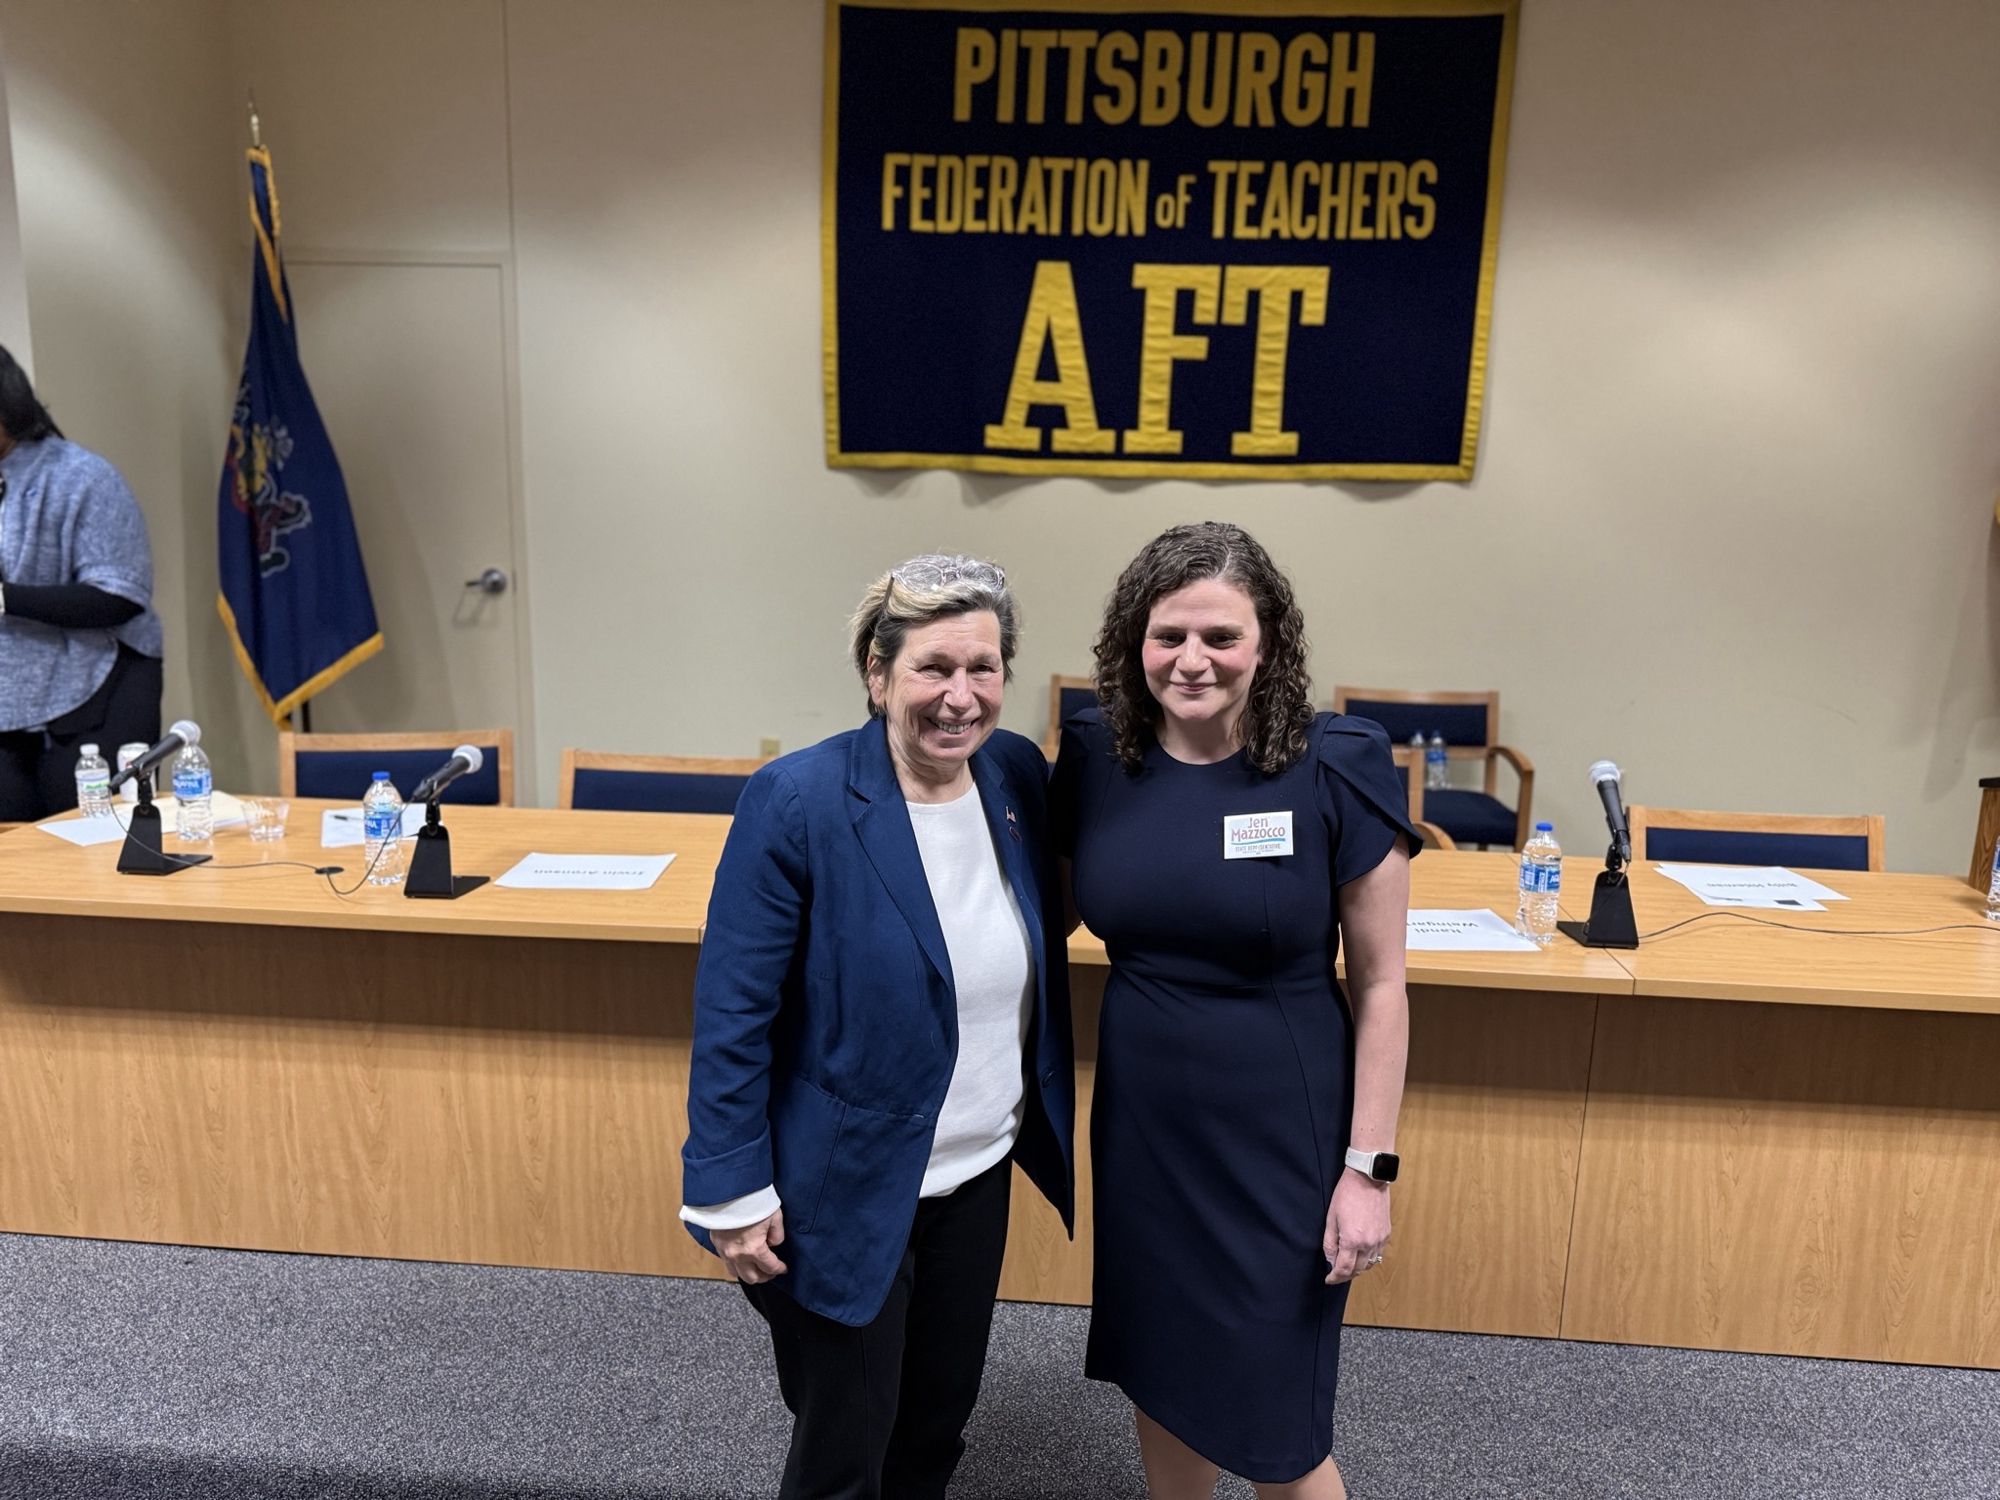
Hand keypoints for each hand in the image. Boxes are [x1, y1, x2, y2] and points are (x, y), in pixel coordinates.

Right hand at [713, 1208, 786, 1283]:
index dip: (779, 1269)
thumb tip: (773, 1243)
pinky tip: (742, 1257)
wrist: (729, 1191)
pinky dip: (736, 1264)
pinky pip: (726, 1262)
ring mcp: (725, 1251)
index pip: (770, 1267)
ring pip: (736, 1274)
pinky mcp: (716, 1244)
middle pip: (752, 1278)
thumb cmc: (752, 1202)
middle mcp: (738, 1255)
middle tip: (770, 1271)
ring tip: (755, 1267)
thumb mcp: (775, 1217)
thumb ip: (777, 1235)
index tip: (783, 1268)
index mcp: (754, 1249)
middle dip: (764, 1276)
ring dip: (748, 1273)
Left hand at [1323, 1169, 1389, 1283]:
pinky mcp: (1386, 1234)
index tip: (1329, 1279)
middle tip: (1336, 1275)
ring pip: (1369, 1264)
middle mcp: (1369, 1244)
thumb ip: (1330, 1242)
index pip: (1344, 1269)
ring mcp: (1379, 1240)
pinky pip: (1377, 1254)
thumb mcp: (1331, 1218)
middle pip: (1358, 1270)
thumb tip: (1330, 1260)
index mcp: (1352, 1240)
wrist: (1368, 1179)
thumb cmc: (1347, 1194)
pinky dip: (1368, 1259)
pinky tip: (1360, 1254)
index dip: (1335, 1277)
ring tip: (1347, 1266)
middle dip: (1345, 1275)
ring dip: (1358, 1269)